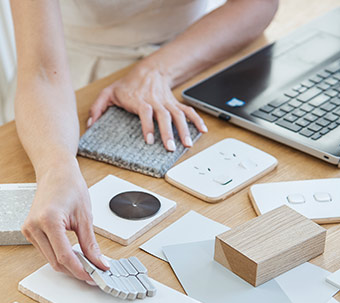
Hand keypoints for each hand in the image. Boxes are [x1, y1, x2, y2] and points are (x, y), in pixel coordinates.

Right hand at [22, 159, 108, 281]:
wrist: (56, 173)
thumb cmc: (70, 187)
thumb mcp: (85, 216)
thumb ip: (90, 243)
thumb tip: (99, 262)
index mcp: (48, 221)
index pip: (64, 256)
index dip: (81, 270)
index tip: (95, 276)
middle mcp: (34, 227)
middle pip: (56, 262)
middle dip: (76, 271)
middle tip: (95, 273)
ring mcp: (29, 230)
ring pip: (50, 259)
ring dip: (69, 265)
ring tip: (88, 265)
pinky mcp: (30, 231)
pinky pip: (46, 251)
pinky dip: (61, 256)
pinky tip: (75, 256)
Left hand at [87, 62, 207, 150]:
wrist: (149, 71)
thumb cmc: (128, 85)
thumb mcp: (109, 93)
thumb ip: (98, 107)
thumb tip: (90, 124)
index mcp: (140, 101)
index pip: (146, 113)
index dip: (148, 126)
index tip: (150, 140)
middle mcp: (156, 102)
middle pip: (164, 116)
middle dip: (169, 133)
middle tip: (171, 148)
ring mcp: (167, 103)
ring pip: (178, 116)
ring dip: (184, 130)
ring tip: (188, 144)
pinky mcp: (175, 104)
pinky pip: (188, 111)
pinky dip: (197, 120)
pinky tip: (203, 130)